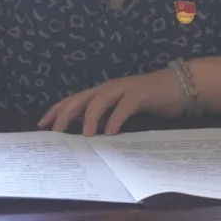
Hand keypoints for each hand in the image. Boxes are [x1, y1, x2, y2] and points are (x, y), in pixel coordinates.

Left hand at [38, 68, 184, 135]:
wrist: (178, 86)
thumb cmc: (149, 99)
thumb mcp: (122, 108)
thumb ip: (106, 116)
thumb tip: (87, 132)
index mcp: (103, 91)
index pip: (74, 99)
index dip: (57, 110)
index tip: (42, 124)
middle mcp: (110, 88)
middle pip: (81, 99)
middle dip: (65, 114)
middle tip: (55, 132)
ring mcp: (124, 89)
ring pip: (100, 100)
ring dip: (90, 117)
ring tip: (86, 135)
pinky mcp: (140, 94)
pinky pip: (125, 106)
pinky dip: (116, 119)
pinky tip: (111, 133)